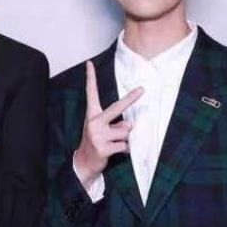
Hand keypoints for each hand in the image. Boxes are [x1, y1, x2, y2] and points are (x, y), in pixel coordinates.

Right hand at [73, 60, 142, 188]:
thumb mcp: (102, 130)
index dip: (90, 78)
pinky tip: (115, 152)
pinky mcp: (103, 148)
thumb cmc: (96, 141)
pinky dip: (125, 150)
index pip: (91, 93)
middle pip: (116, 108)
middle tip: (142, 89)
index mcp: (92, 114)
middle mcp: (94, 122)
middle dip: (131, 99)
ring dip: (125, 139)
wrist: (84, 163)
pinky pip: (125, 146)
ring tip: (114, 143)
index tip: (89, 63)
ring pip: (126, 131)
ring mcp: (97, 135)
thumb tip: (130, 126)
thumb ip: (116, 124)